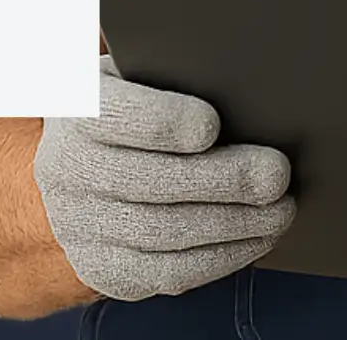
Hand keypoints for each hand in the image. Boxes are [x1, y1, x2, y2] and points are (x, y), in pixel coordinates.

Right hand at [33, 56, 296, 300]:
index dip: (163, 122)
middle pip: (148, 182)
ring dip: (232, 225)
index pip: (114, 115)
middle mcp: (66, 169)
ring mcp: (79, 225)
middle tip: (276, 174)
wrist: (88, 164)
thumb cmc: (140, 105)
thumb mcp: (144, 72)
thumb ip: (181, 73)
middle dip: (222, 181)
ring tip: (280, 211)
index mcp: (78, 109)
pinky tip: (257, 239)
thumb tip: (249, 87)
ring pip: (160, 234)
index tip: (211, 125)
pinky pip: (165, 273)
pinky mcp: (101, 268)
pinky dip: (220, 259)